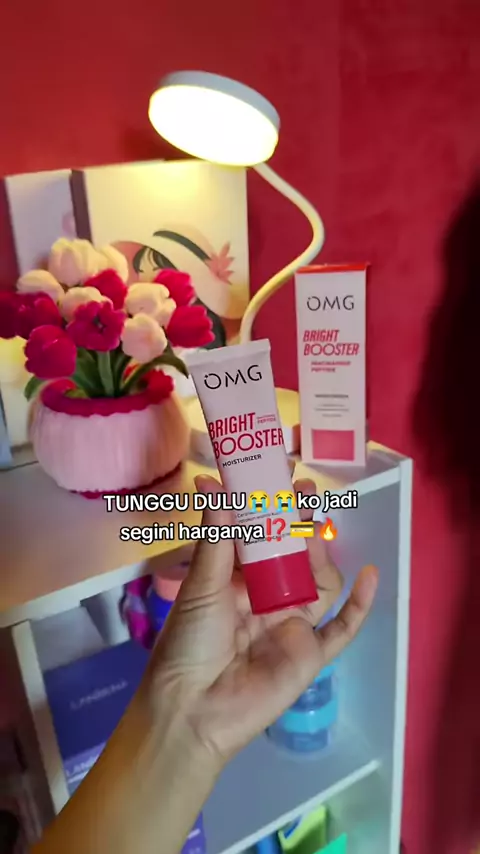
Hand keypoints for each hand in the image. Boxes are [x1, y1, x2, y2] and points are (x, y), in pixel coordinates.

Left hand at [146, 473, 377, 769]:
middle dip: (300, 523)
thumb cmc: (188, 644)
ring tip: (314, 530)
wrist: (193, 710)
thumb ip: (215, 537)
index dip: (271, 510)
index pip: (261, 539)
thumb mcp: (201, 586)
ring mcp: (291, 627)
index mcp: (235, 583)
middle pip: (294, 556)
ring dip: (320, 554)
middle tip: (305, 492)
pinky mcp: (310, 654)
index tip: (279, 478)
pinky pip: (342, 629)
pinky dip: (360, 605)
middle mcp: (266, 601)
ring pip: (319, 583)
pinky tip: (370, 575)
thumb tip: (211, 484)